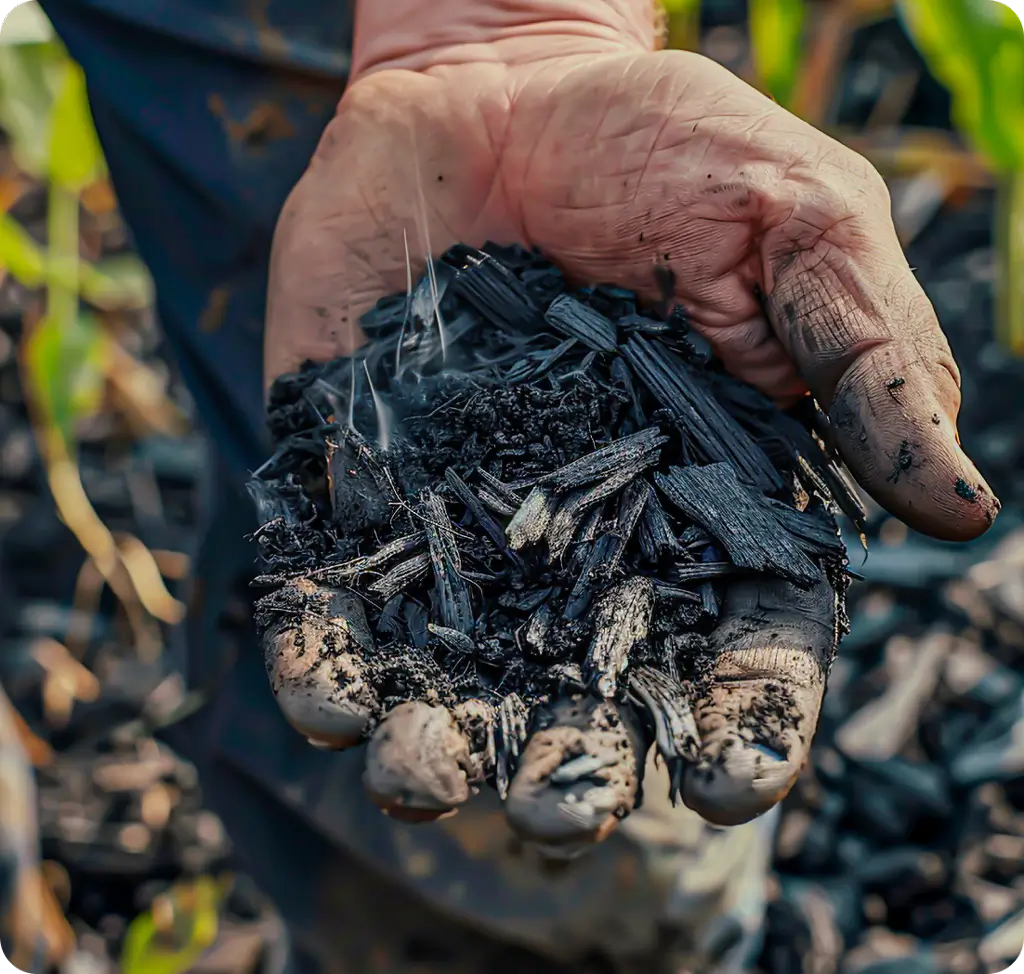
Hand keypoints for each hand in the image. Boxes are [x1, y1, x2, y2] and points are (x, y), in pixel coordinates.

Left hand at [262, 0, 997, 836]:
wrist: (493, 90)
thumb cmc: (662, 146)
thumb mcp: (798, 224)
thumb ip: (864, 361)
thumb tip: (958, 504)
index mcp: (706, 500)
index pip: (739, 642)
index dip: (741, 718)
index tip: (726, 779)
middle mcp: (583, 539)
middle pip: (583, 689)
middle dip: (570, 761)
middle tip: (553, 808)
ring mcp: (463, 522)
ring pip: (452, 671)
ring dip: (438, 739)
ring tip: (425, 772)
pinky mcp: (358, 488)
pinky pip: (334, 597)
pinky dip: (324, 654)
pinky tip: (330, 700)